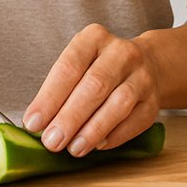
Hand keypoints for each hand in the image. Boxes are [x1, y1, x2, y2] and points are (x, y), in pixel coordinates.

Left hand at [21, 24, 161, 156]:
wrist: (148, 65)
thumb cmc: (100, 68)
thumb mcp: (78, 65)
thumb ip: (59, 91)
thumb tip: (38, 124)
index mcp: (94, 38)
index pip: (69, 66)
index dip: (49, 97)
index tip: (33, 122)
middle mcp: (121, 53)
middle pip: (94, 85)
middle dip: (70, 117)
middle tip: (52, 141)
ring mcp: (142, 76)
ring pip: (119, 103)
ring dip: (93, 129)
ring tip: (73, 148)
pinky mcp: (153, 101)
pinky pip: (135, 121)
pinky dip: (115, 136)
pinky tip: (97, 146)